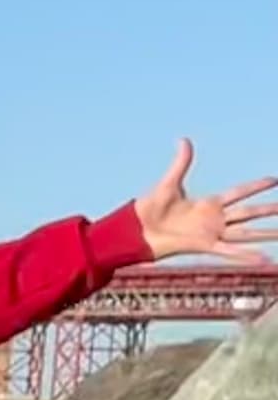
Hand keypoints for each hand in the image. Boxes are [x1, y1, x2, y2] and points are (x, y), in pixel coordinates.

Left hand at [134, 141, 277, 265]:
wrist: (135, 231)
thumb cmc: (150, 209)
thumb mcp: (169, 184)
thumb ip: (181, 164)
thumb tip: (184, 140)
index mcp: (208, 204)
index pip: (238, 192)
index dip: (255, 186)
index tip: (274, 180)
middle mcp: (213, 219)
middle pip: (247, 213)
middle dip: (268, 210)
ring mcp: (210, 234)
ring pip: (245, 233)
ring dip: (265, 235)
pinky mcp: (204, 246)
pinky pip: (230, 251)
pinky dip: (247, 256)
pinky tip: (264, 259)